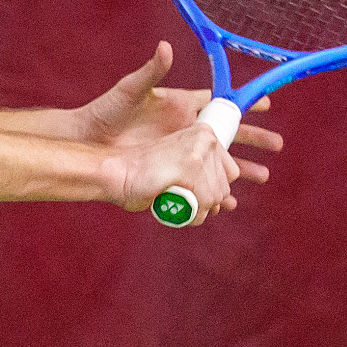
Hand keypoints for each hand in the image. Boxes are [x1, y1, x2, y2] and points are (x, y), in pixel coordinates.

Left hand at [87, 42, 281, 214]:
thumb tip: (165, 47)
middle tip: (277, 146)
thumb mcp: (129, 90)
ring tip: (263, 177)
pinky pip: (199, 180)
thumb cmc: (106, 113)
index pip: (219, 104)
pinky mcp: (170, 168)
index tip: (267, 106)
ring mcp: (178, 150)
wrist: (87, 141)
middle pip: (227, 134)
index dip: (243, 106)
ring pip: (217, 160)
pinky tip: (230, 200)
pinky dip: (215, 189)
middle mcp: (184, 128)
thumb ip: (150, 71)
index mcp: (180, 105)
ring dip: (240, 168)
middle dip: (252, 140)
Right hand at [109, 117, 239, 222]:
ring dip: (198, 209)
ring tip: (175, 202)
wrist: (114, 173)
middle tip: (181, 200)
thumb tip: (231, 203)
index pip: (232, 171)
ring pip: (217, 195)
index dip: (214, 190)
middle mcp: (205, 137)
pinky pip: (207, 201)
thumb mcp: (179, 168)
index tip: (194, 195)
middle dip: (207, 202)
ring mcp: (198, 149)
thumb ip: (204, 178)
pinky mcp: (190, 164)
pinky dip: (193, 213)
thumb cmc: (143, 175)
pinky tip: (176, 206)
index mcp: (204, 133)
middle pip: (226, 186)